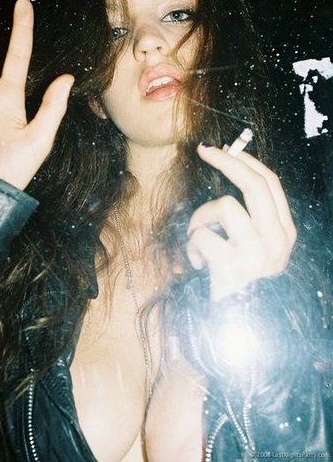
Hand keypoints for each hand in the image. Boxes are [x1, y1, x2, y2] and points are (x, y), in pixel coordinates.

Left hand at [187, 145, 296, 300]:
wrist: (237, 327)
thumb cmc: (238, 280)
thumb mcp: (256, 247)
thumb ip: (251, 217)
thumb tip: (233, 169)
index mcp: (284, 233)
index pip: (271, 185)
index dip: (247, 162)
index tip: (226, 148)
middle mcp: (277, 241)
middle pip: (254, 185)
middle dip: (227, 161)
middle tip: (204, 149)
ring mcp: (256, 254)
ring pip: (224, 206)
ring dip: (200, 219)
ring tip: (199, 241)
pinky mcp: (232, 266)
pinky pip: (203, 235)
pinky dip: (192, 246)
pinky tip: (198, 264)